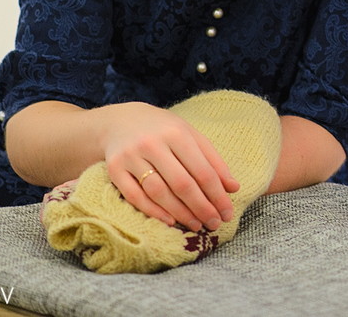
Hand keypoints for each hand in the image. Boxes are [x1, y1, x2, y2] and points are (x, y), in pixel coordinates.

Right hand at [99, 102, 238, 231]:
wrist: (121, 121)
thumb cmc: (164, 131)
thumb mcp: (191, 136)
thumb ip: (213, 160)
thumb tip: (233, 187)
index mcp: (177, 133)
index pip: (202, 171)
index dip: (217, 195)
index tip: (227, 213)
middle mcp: (153, 144)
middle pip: (182, 184)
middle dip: (201, 207)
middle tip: (215, 224)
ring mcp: (131, 157)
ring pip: (159, 192)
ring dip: (180, 213)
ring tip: (196, 225)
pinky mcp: (114, 169)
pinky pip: (135, 196)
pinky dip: (153, 211)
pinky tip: (170, 221)